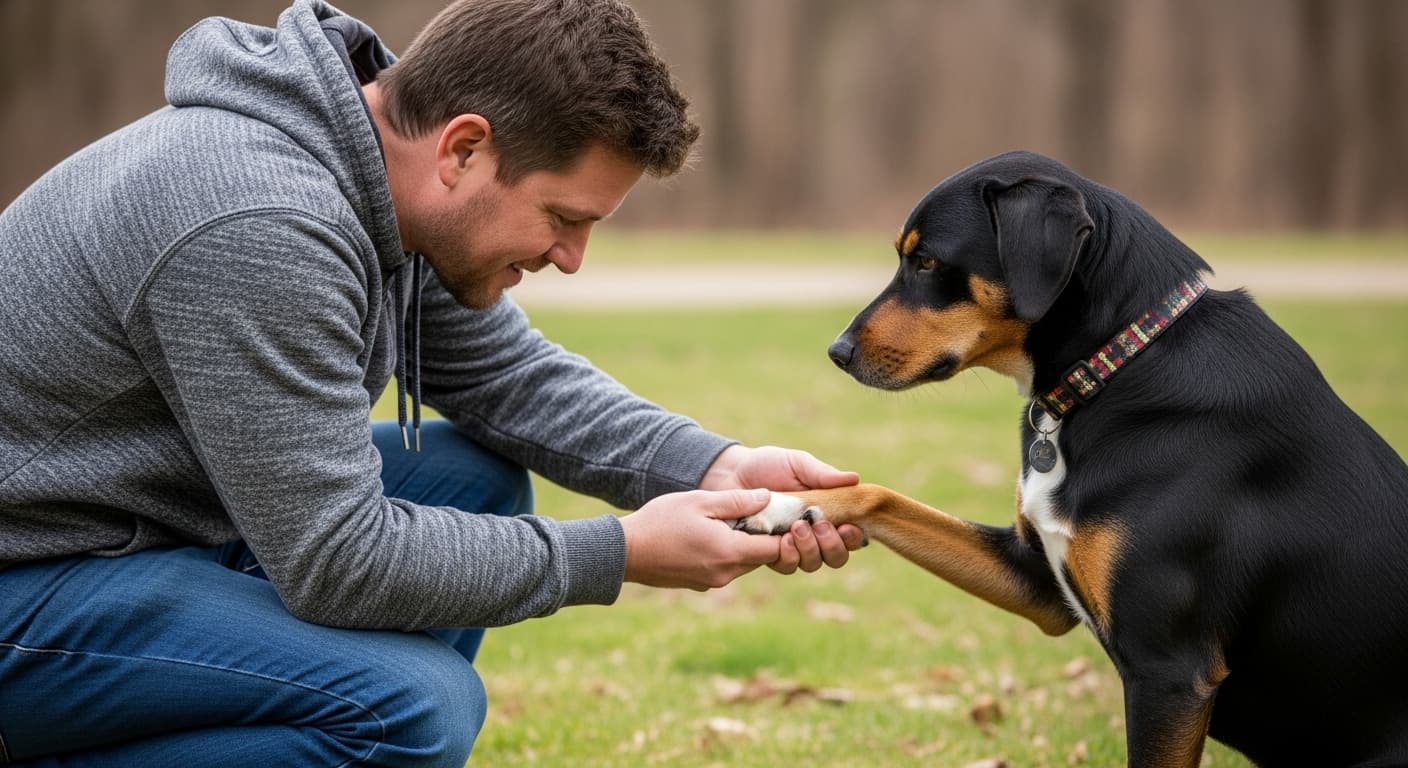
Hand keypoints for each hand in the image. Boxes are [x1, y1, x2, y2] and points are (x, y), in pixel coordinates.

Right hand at [619, 488, 781, 589]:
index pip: (775, 549)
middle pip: (761, 557)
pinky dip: (726, 553)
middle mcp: (725, 573)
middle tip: (759, 513)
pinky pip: (724, 568)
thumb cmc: (661, 521)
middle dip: (764, 537)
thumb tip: (769, 497)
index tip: (785, 516)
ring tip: (730, 521)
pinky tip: (709, 535)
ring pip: (743, 563)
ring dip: (744, 545)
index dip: (786, 533)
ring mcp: (712, 582)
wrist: (625, 552)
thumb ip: (738, 500)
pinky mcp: (699, 584)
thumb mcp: (700, 501)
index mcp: (730, 552)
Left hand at [699, 445, 865, 573]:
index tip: (846, 526)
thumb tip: (855, 479)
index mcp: (828, 514)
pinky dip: (787, 556)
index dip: (853, 538)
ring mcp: (792, 546)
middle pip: (836, 557)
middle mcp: (813, 536)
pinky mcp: (769, 553)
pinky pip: (785, 565)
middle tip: (818, 525)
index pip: (850, 536)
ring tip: (796, 528)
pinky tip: (782, 540)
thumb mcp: (797, 464)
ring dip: (809, 550)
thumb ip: (822, 474)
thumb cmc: (768, 465)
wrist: (732, 473)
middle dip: (831, 545)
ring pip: (811, 564)